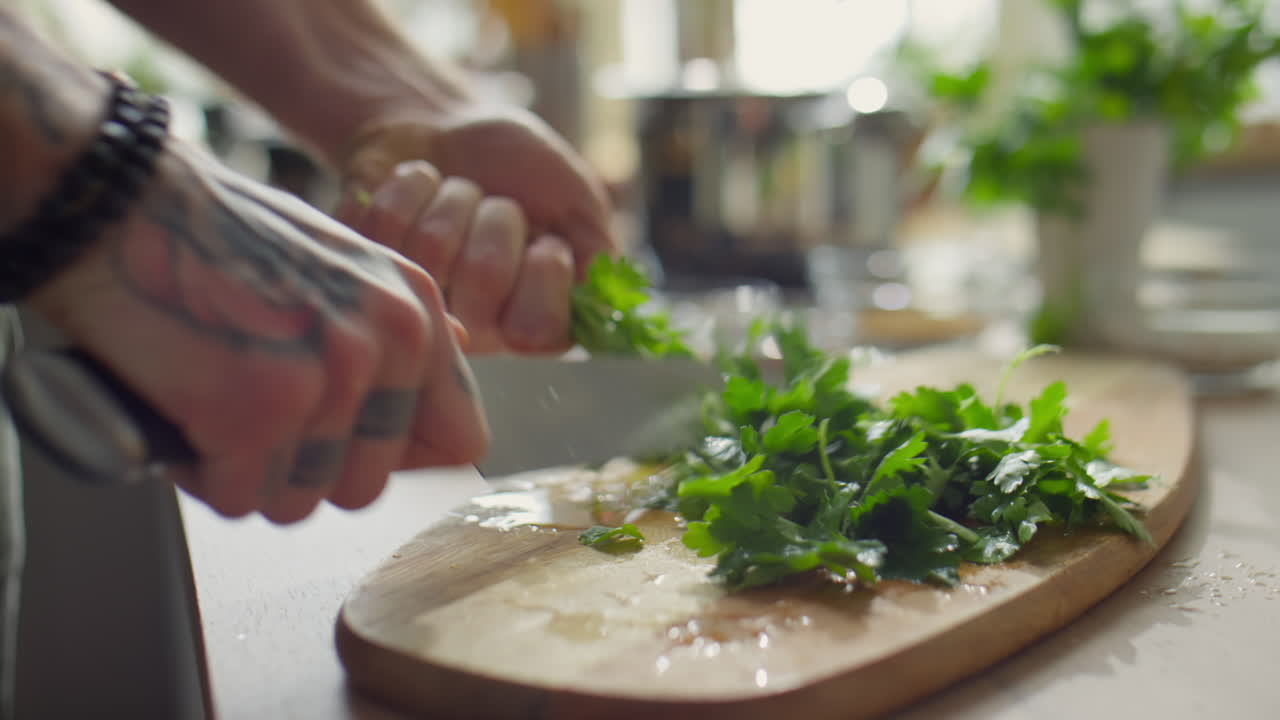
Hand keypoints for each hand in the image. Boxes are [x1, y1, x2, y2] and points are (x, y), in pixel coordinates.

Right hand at [28, 140, 487, 523]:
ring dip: (246, 475)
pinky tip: (182, 410)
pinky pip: (238, 498)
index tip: (346, 447)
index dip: (398, 459)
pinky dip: (199, 473)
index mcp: (415, 310)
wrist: (117, 201)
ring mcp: (330, 375)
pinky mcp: (261, 407)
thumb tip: (458, 355)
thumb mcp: (340, 265)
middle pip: (367, 488)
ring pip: (299, 503)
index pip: (460, 439)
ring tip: (213, 404)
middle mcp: (388, 340)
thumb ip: (395, 324)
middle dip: (302, 472)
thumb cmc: (213, 238)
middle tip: (251, 415)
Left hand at [335, 105, 617, 352]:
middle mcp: (470, 324)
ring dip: (454, 194)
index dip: (545, 268)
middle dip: (497, 215)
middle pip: (485, 274)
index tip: (547, 241)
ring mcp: (415, 294)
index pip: (537, 329)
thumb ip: (597, 258)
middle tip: (495, 206)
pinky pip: (382, 225)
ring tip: (458, 194)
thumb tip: (595, 305)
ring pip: (433, 246)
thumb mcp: (578, 206)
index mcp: (528, 323)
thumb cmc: (520, 167)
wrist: (450, 124)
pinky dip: (411, 182)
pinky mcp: (366, 259)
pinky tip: (420, 184)